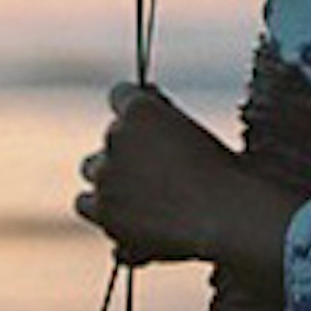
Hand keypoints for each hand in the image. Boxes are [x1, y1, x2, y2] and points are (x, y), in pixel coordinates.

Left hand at [75, 81, 292, 279]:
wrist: (225, 216)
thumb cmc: (222, 171)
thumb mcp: (194, 130)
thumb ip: (162, 121)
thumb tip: (147, 111)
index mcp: (140, 108)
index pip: (119, 95)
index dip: (134, 111)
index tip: (148, 126)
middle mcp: (116, 136)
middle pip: (110, 136)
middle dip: (127, 148)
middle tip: (156, 169)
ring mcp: (106, 175)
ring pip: (92, 169)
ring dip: (109, 176)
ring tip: (138, 193)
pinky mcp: (103, 210)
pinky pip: (85, 203)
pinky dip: (102, 207)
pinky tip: (125, 215)